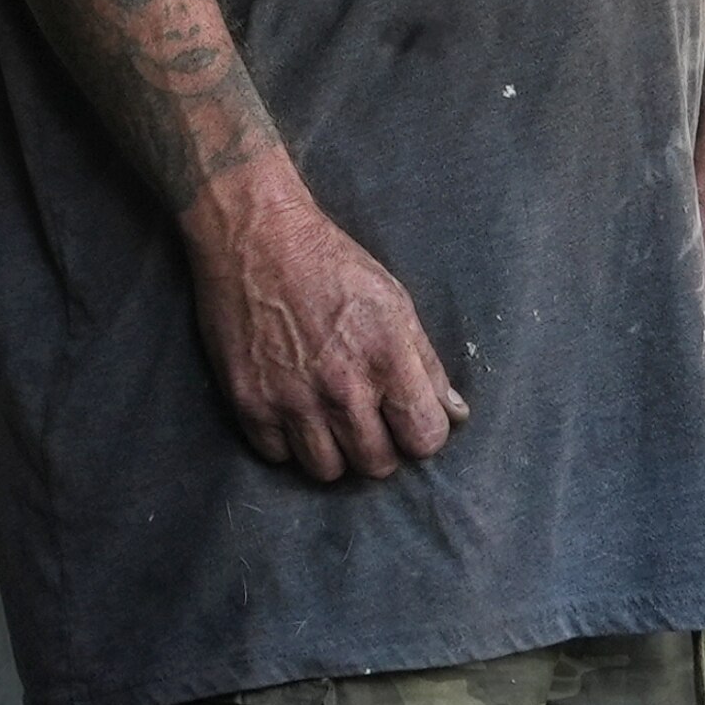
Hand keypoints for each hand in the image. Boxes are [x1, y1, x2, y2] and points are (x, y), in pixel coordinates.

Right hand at [181, 156, 466, 480]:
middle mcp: (342, 387)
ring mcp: (292, 398)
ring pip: (327, 471)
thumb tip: (455, 413)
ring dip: (333, 451)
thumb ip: (425, 362)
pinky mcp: (248, 401)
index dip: (421, 434)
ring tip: (327, 420)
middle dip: (380, 447)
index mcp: (386, 359)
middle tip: (366, 420)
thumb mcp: (392, 299)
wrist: (254, 233)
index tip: (408, 420)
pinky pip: (276, 456)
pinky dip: (285, 442)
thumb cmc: (329, 261)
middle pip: (377, 464)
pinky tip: (290, 410)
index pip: (424, 439)